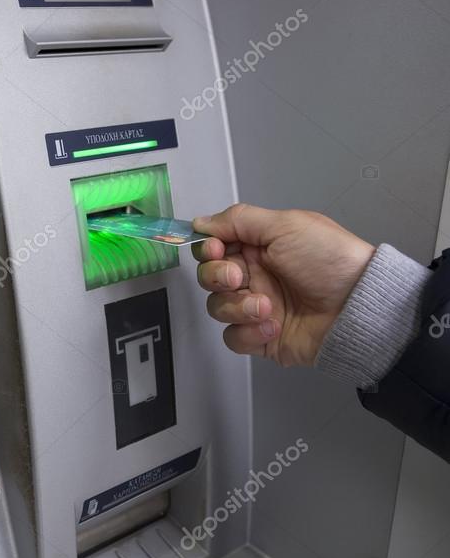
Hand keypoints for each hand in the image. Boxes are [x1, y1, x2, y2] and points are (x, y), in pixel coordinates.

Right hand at [192, 204, 374, 366]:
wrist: (357, 307)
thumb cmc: (328, 260)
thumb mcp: (286, 225)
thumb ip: (239, 219)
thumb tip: (200, 222)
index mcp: (258, 247)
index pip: (213, 247)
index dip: (206, 249)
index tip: (216, 250)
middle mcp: (253, 276)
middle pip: (209, 277)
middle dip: (217, 277)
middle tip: (240, 279)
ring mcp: (255, 308)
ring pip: (217, 307)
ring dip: (237, 307)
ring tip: (268, 307)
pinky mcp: (259, 337)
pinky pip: (232, 337)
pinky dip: (248, 332)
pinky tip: (273, 326)